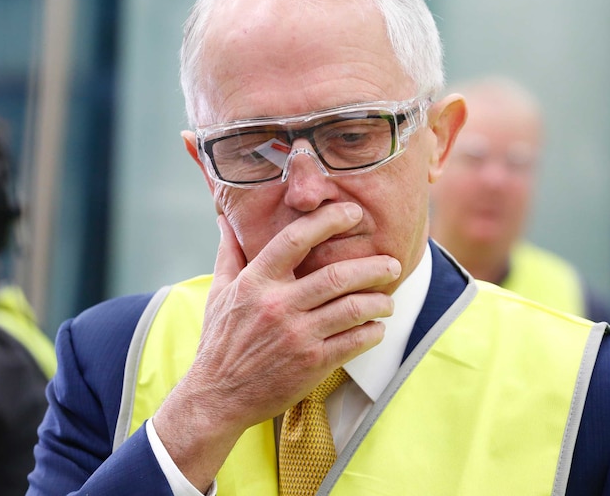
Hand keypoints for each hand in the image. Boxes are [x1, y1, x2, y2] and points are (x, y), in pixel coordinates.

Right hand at [153, 201, 399, 489]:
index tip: (353, 213)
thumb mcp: (219, 292)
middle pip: (337, 276)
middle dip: (373, 266)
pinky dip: (372, 332)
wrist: (217, 397)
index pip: (295, 239)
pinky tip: (376, 328)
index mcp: (256, 282)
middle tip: (392, 263)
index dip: (328, 221)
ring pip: (352, 309)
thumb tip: (226, 218)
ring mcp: (297, 336)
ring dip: (379, 302)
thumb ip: (229, 253)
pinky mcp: (311, 364)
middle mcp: (277, 306)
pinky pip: (354, 342)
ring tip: (388, 300)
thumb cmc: (220, 341)